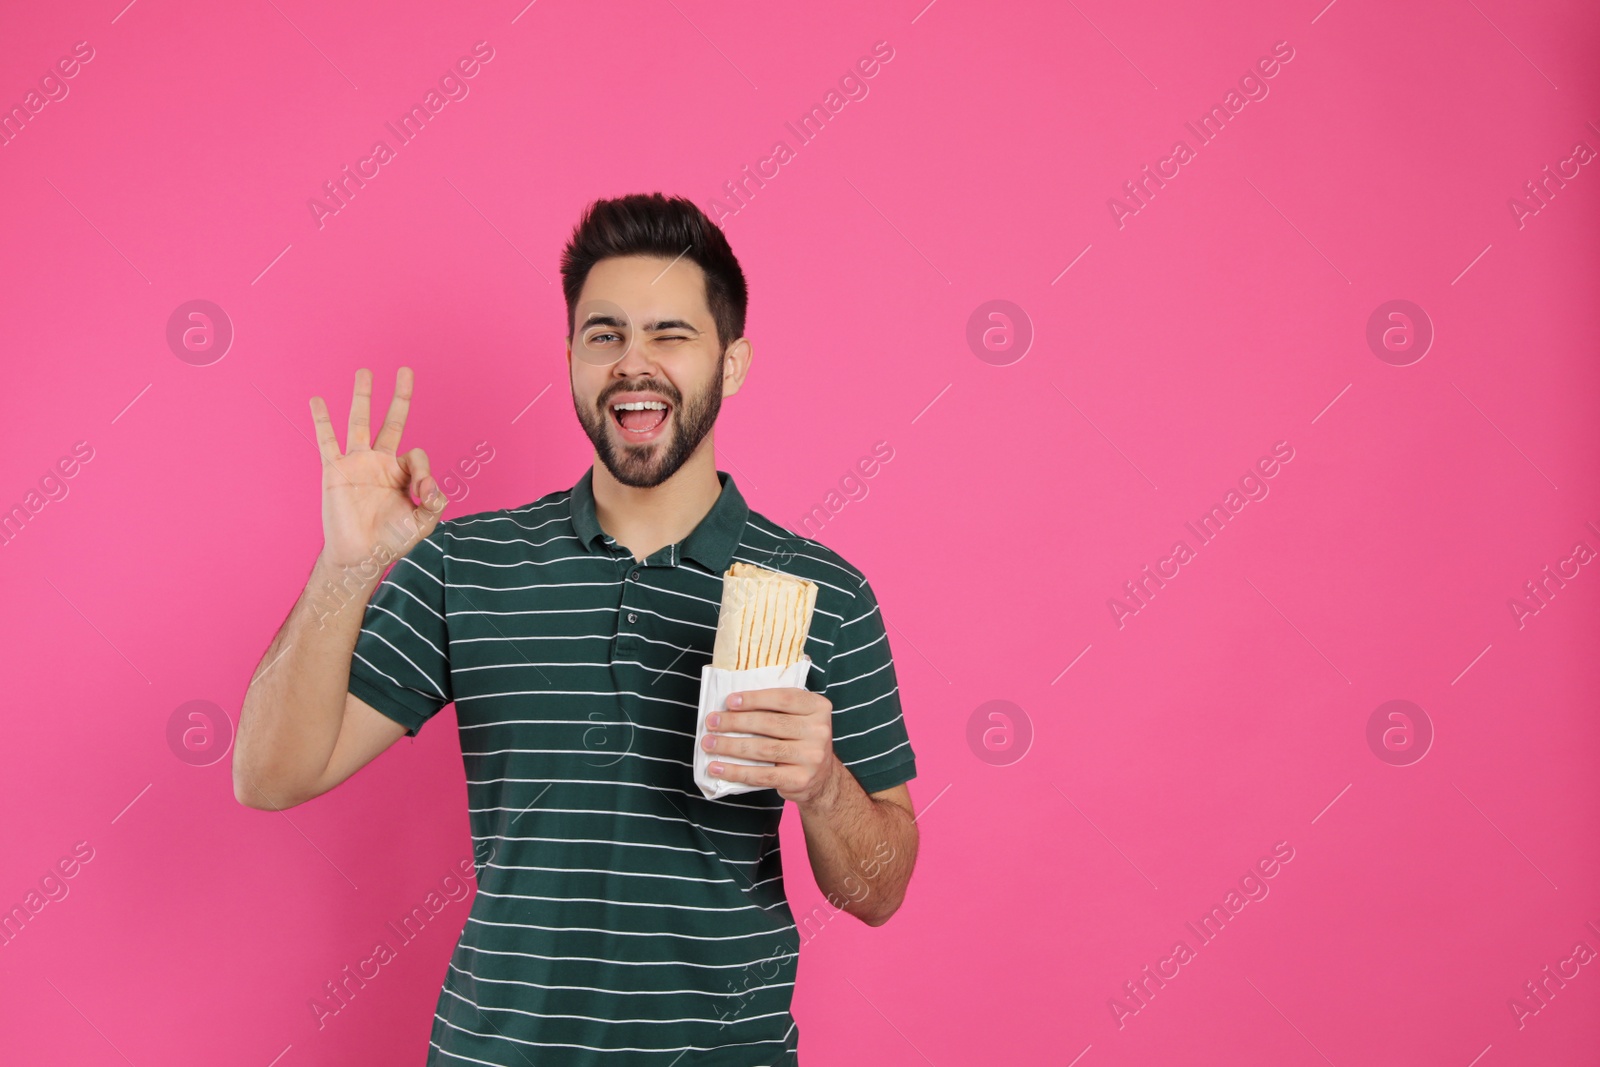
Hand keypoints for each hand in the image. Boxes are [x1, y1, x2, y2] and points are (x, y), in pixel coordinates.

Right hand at [310, 367, 444, 571]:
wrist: (361, 555)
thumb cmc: (392, 541)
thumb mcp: (424, 522)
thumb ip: (435, 502)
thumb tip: (433, 486)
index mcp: (401, 473)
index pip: (417, 453)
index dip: (423, 471)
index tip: (422, 493)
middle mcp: (380, 463)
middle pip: (392, 421)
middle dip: (399, 396)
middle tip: (405, 370)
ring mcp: (356, 463)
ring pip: (360, 422)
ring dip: (362, 396)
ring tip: (365, 372)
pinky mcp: (335, 470)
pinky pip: (327, 440)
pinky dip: (322, 420)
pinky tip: (317, 400)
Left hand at [702, 687, 838, 805]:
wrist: (822, 778)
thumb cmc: (801, 740)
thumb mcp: (799, 717)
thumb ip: (776, 708)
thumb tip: (731, 706)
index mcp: (818, 707)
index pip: (783, 698)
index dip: (754, 699)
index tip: (729, 702)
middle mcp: (819, 730)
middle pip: (770, 723)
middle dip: (735, 722)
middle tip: (711, 722)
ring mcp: (811, 757)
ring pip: (762, 749)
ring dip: (730, 746)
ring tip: (709, 744)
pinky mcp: (800, 780)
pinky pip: (762, 774)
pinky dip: (736, 771)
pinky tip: (718, 767)